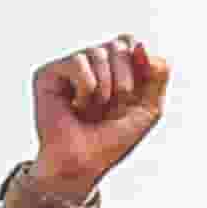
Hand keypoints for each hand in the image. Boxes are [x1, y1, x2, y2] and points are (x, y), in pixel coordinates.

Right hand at [26, 37, 169, 201]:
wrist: (83, 164)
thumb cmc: (112, 140)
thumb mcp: (149, 108)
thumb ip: (158, 74)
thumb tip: (141, 45)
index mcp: (114, 68)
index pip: (131, 43)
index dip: (139, 66)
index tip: (132, 96)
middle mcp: (91, 64)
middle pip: (119, 43)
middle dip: (125, 79)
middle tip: (113, 106)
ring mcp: (69, 67)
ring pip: (98, 51)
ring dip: (105, 87)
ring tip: (93, 109)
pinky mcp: (48, 74)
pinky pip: (77, 62)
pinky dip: (85, 87)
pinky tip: (76, 105)